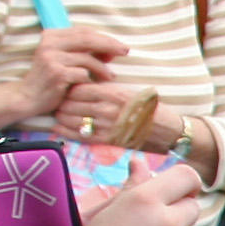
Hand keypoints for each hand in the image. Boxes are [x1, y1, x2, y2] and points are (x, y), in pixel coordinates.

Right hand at [0, 26, 127, 131]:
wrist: (28, 97)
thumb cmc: (49, 79)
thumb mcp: (63, 60)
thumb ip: (82, 52)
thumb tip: (111, 50)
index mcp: (51, 35)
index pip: (83, 31)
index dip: (103, 37)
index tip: (119, 46)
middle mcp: (49, 43)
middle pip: (87, 39)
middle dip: (110, 45)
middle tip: (125, 51)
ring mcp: (51, 58)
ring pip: (87, 58)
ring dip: (103, 68)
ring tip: (111, 76)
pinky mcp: (56, 73)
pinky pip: (83, 73)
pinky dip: (92, 79)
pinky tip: (96, 85)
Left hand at [52, 76, 175, 150]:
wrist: (168, 130)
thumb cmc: (150, 108)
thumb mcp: (130, 91)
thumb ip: (108, 88)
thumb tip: (86, 84)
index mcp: (114, 93)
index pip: (80, 88)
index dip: (68, 87)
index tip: (64, 87)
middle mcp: (109, 109)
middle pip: (73, 104)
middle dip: (61, 102)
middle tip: (56, 101)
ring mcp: (107, 127)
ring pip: (74, 119)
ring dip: (62, 116)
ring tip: (57, 113)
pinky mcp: (108, 141)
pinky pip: (81, 136)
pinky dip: (67, 131)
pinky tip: (59, 127)